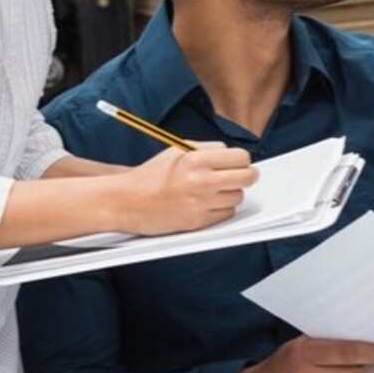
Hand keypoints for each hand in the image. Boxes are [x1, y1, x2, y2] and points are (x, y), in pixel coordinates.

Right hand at [121, 142, 256, 234]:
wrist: (126, 201)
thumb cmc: (152, 175)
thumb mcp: (178, 151)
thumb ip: (208, 150)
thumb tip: (235, 155)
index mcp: (196, 159)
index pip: (241, 158)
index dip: (242, 160)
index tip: (239, 163)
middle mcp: (201, 181)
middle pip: (247, 177)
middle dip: (246, 176)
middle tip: (241, 176)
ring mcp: (200, 203)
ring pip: (238, 197)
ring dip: (231, 193)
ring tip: (216, 190)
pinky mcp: (197, 222)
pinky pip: (226, 214)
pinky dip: (221, 209)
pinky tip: (209, 203)